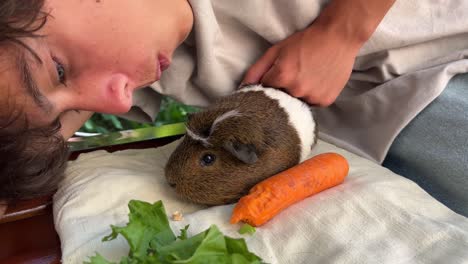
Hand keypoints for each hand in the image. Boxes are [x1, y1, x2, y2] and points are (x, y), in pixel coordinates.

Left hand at [242, 24, 360, 106]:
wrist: (338, 38)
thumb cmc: (305, 42)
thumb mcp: (276, 50)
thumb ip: (257, 70)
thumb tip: (243, 87)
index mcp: (282, 76)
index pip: (264, 91)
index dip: (269, 84)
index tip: (276, 77)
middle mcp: (297, 90)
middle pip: (279, 99)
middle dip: (282, 90)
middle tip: (293, 75)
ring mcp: (312, 97)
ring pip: (295, 104)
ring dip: (296, 95)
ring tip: (305, 77)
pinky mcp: (324, 101)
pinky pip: (311, 104)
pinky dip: (311, 96)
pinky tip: (315, 82)